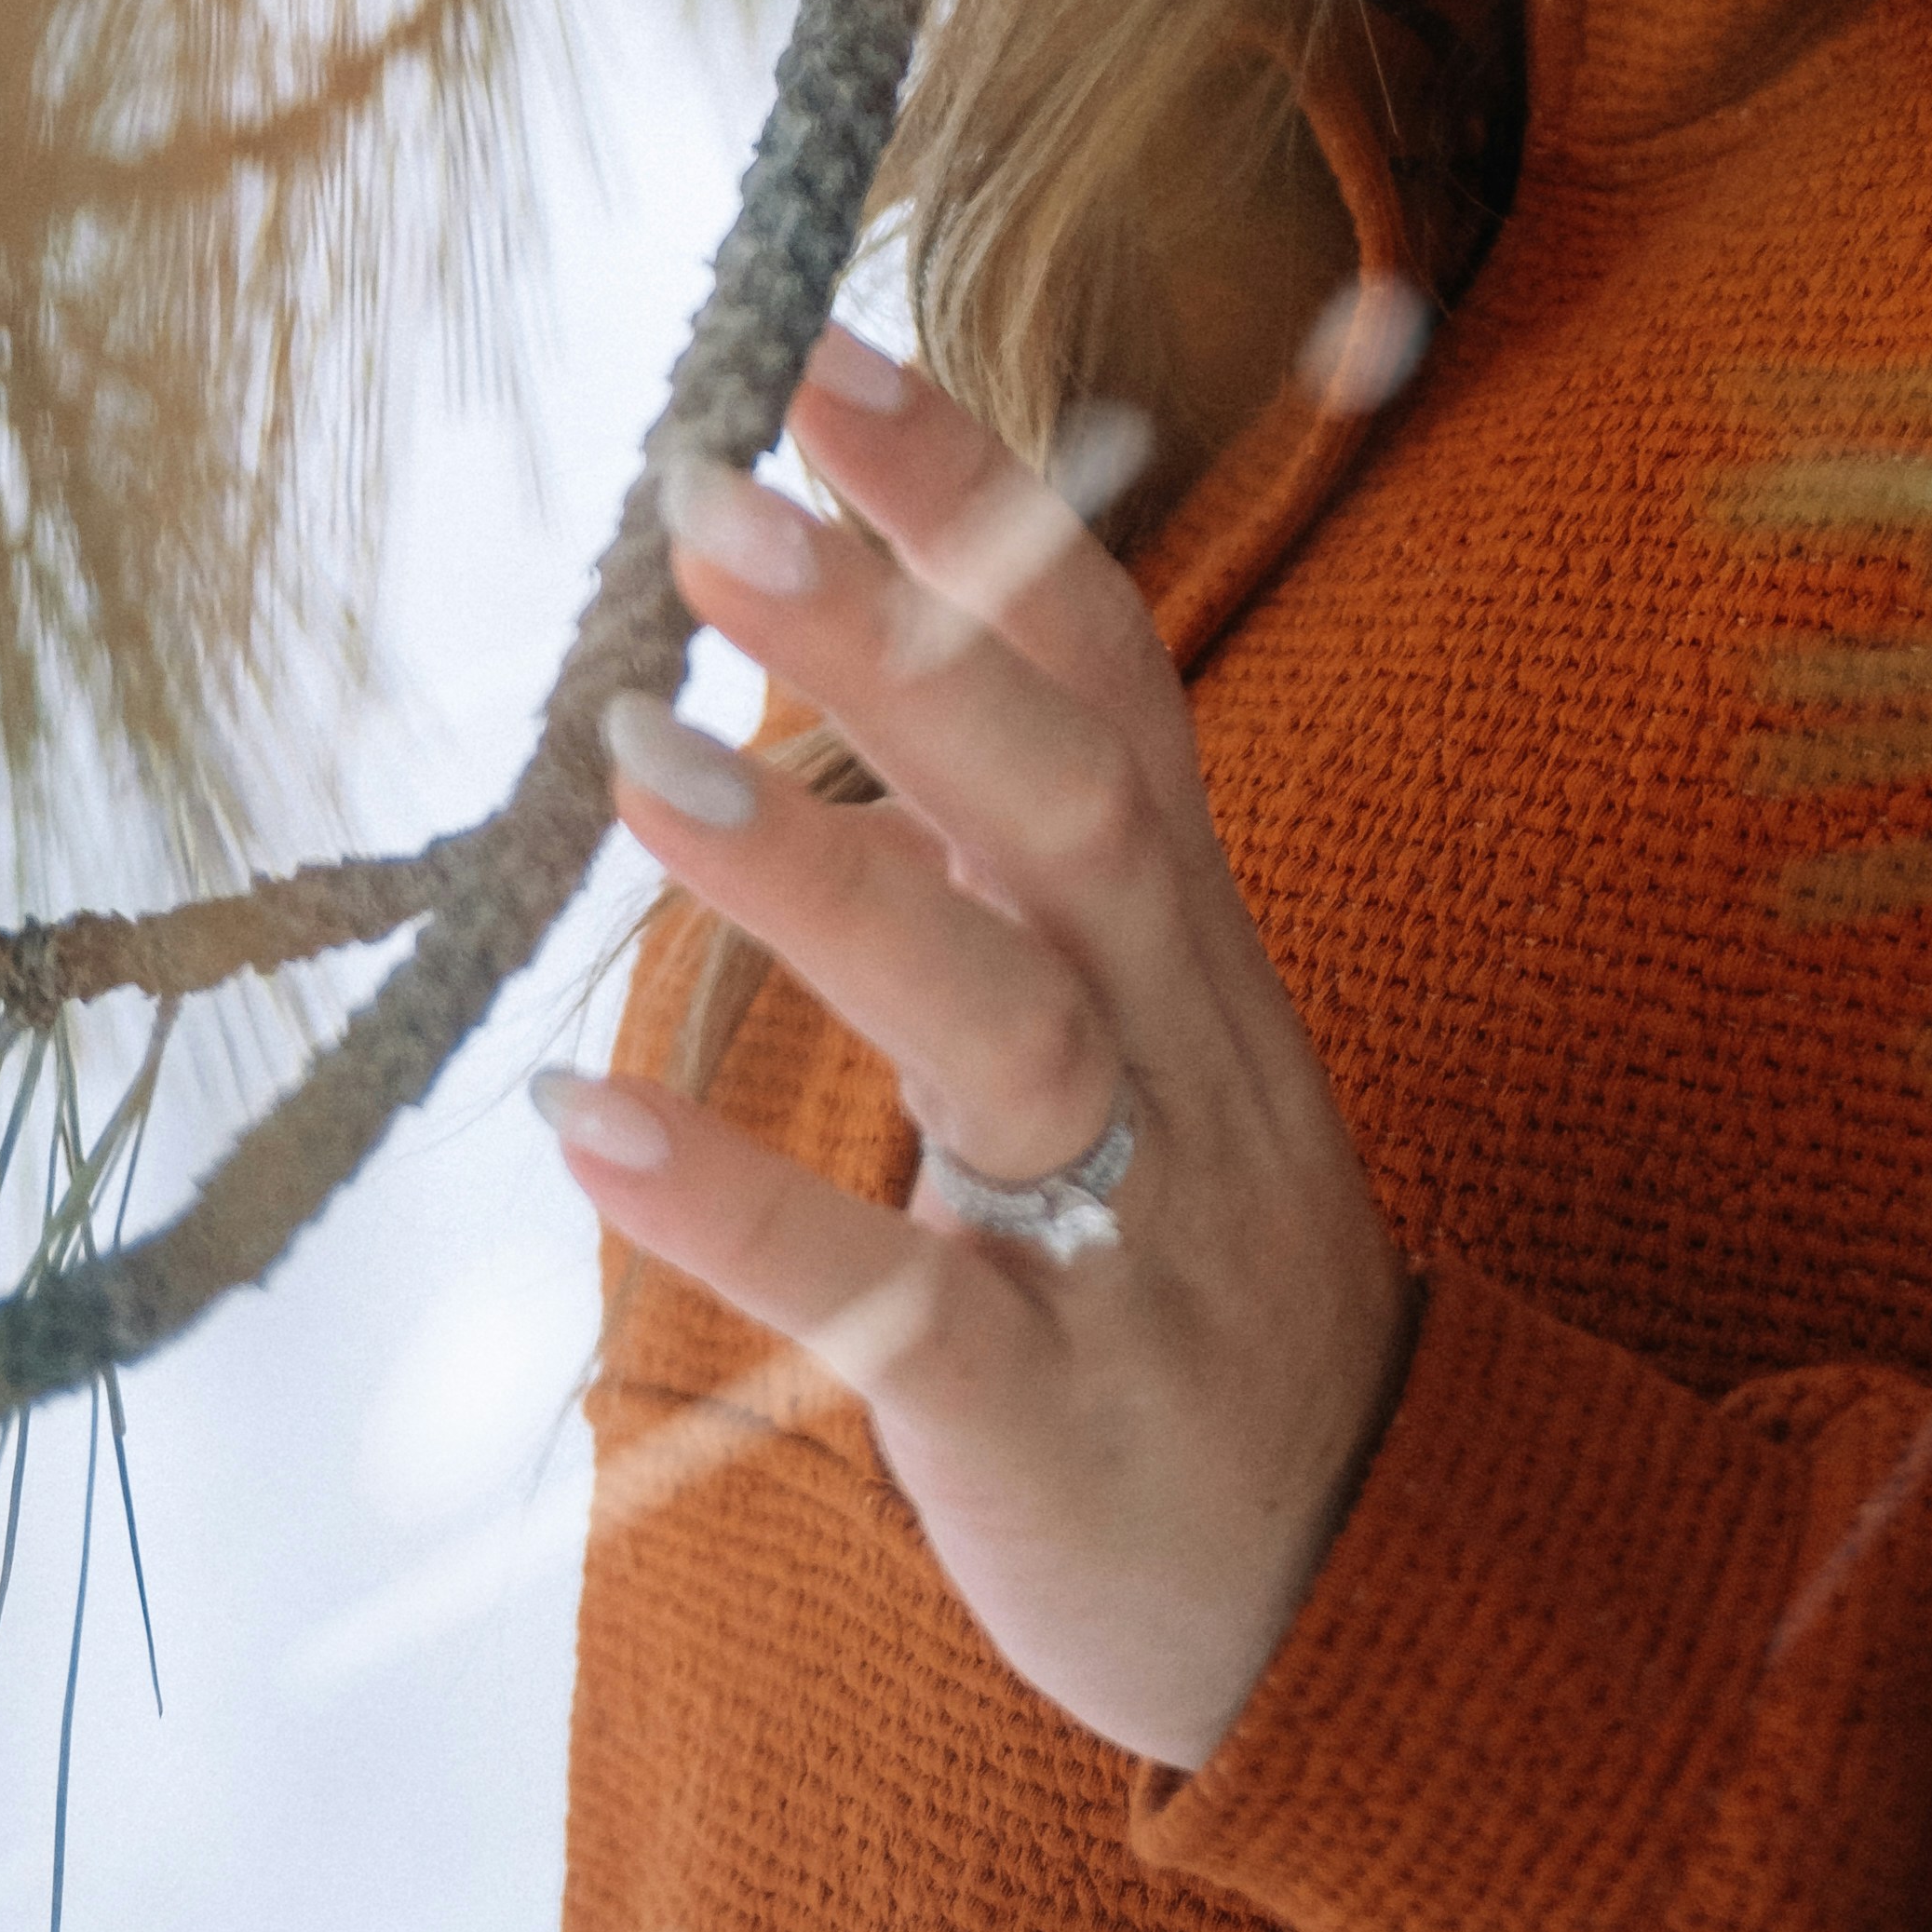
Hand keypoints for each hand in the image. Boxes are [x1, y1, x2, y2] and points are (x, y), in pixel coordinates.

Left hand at [533, 337, 1419, 1773]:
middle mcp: (1174, 1039)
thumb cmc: (1187, 1260)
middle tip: (714, 496)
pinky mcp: (1047, 1408)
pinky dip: (745, 1203)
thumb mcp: (1149, 1017)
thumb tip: (855, 630)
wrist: (1352, 1586)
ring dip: (819, 875)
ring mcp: (1124, 1221)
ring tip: (629, 756)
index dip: (982, 505)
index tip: (824, 345)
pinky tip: (579, 1126)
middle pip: (1066, 795)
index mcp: (1180, 935)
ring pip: (998, 1014)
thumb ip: (1024, 849)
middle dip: (899, 639)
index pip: (1101, 664)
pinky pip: (896, 1296)